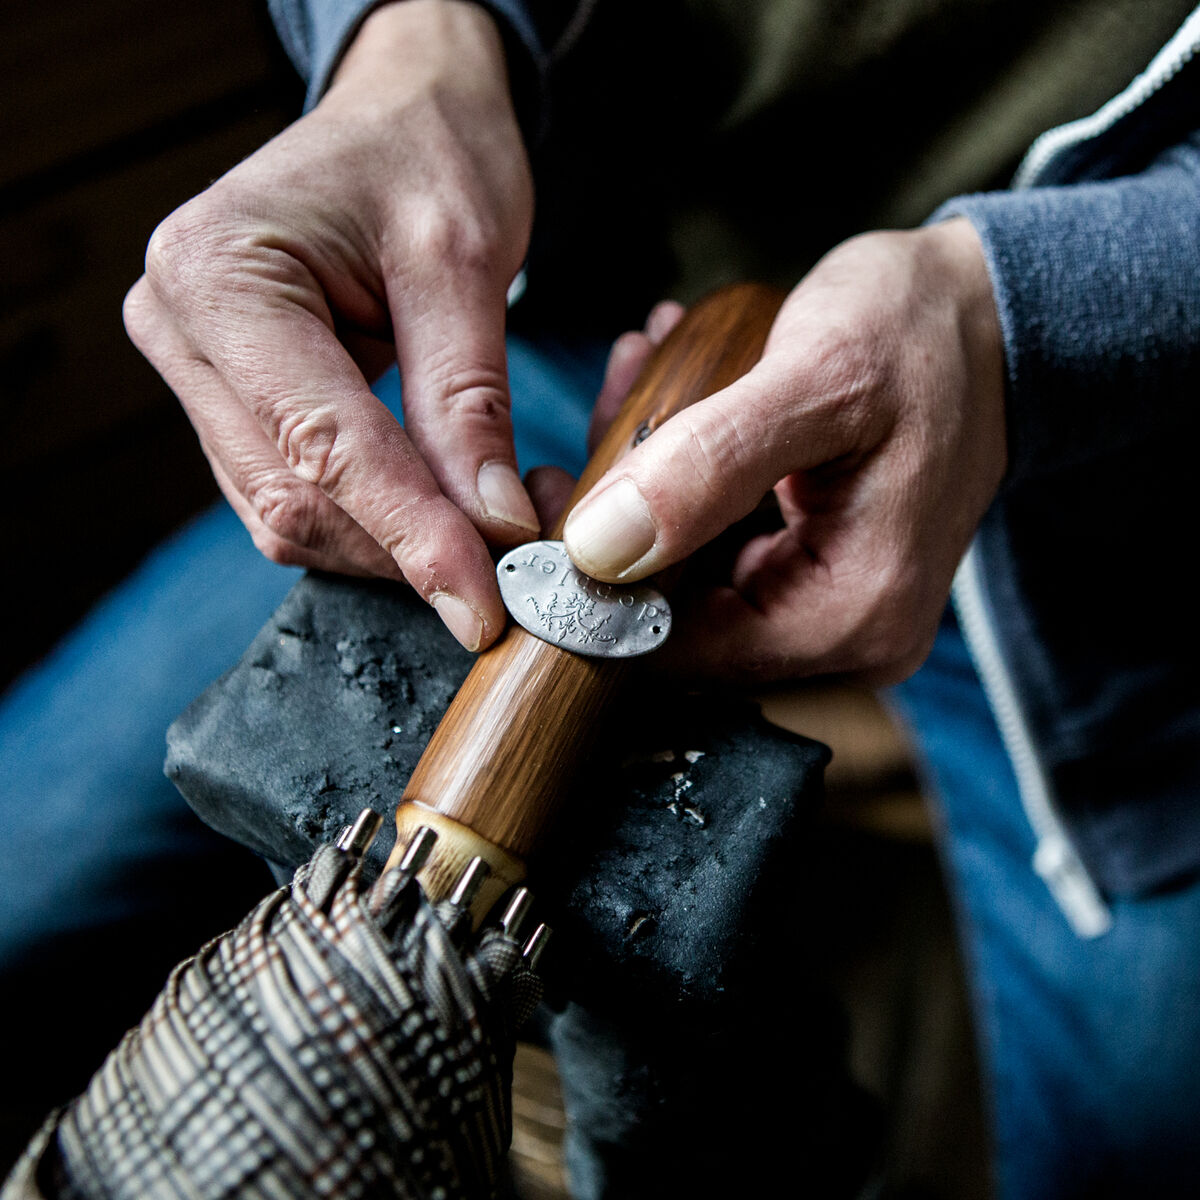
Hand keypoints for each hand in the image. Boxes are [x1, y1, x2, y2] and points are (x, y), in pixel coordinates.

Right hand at [123, 0, 535, 650]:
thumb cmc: (429, 153)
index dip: (410, 535)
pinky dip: (381, 523)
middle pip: (297, 499)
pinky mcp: (240, 406)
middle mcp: (183, 334)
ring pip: (295, 517)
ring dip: (400, 546)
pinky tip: (451, 510)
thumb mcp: (463, 262)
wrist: (401, 113)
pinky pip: (304, 498)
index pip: (321, 444)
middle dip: (412, 547)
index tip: (483, 603)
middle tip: (522, 560)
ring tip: (504, 524)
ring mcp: (202, 378)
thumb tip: (494, 527)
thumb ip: (468, 403)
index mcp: (219, 277)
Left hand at [563, 219, 1005, 683]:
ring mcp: (832, 610)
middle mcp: (847, 637)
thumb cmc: (921, 335)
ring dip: (652, 489)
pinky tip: (679, 403)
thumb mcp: (816, 380)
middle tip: (613, 417)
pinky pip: (719, 549)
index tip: (561, 500)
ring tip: (648, 388)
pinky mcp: (815, 573)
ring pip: (691, 579)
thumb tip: (600, 550)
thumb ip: (709, 466)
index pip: (683, 651)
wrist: (987, 316)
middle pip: (681, 617)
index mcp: (855, 615)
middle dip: (626, 521)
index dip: (604, 588)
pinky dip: (687, 484)